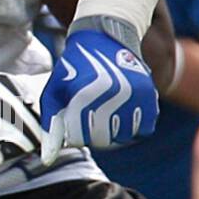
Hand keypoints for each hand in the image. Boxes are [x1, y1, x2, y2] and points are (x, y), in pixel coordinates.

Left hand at [40, 16, 157, 162]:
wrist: (104, 39)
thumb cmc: (73, 69)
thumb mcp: (55, 91)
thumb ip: (50, 125)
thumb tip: (47, 160)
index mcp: (84, 93)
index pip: (77, 139)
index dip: (71, 134)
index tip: (72, 121)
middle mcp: (112, 95)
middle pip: (101, 141)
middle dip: (91, 134)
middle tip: (88, 117)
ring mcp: (135, 96)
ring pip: (123, 138)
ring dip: (112, 131)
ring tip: (103, 112)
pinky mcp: (151, 98)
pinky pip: (143, 131)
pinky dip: (132, 127)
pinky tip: (121, 112)